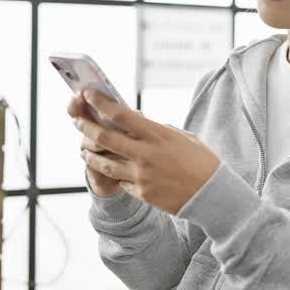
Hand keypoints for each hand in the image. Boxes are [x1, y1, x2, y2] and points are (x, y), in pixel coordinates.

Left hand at [73, 90, 220, 214]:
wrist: (212, 194)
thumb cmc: (201, 162)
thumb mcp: (182, 137)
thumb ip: (157, 130)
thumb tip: (138, 122)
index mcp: (157, 134)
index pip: (121, 115)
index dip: (100, 103)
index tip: (88, 94)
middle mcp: (146, 153)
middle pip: (105, 138)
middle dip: (86, 127)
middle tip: (78, 121)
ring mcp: (141, 175)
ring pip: (104, 162)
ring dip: (90, 154)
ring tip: (84, 149)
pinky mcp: (141, 193)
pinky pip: (120, 181)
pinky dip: (114, 174)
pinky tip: (110, 169)